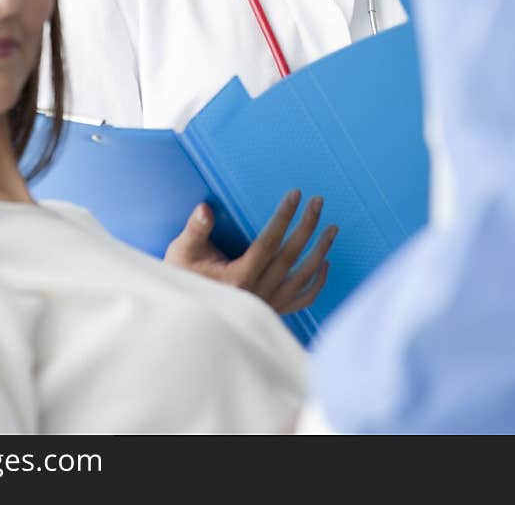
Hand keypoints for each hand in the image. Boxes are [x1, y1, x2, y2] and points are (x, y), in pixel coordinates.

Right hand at [163, 189, 336, 314]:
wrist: (188, 319)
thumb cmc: (184, 279)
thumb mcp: (182, 252)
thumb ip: (196, 230)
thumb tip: (205, 209)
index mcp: (237, 278)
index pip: (267, 243)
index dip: (283, 217)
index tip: (295, 194)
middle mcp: (257, 293)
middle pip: (289, 256)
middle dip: (307, 226)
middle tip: (318, 201)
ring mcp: (268, 305)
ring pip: (302, 277)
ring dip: (320, 251)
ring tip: (332, 228)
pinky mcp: (273, 312)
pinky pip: (302, 300)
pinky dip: (317, 283)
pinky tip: (325, 264)